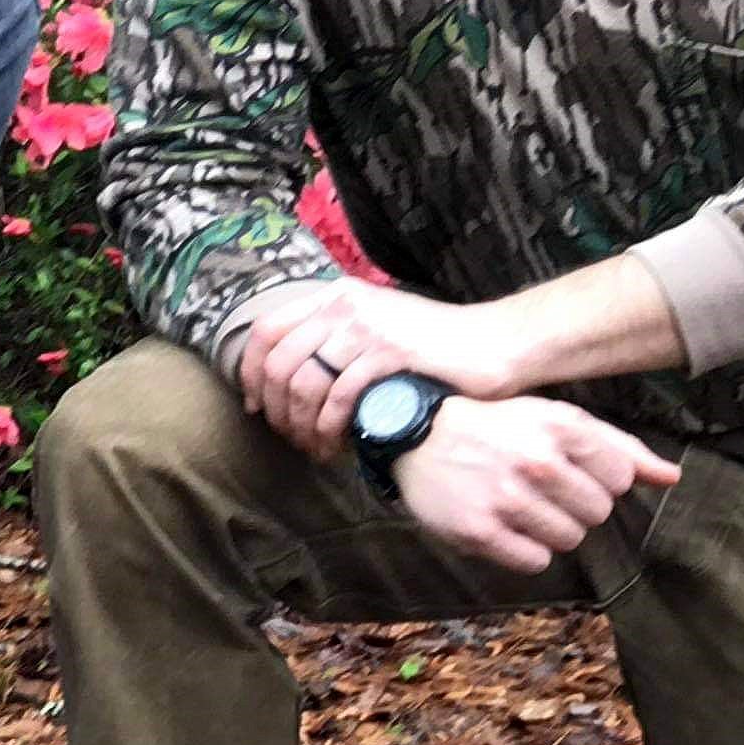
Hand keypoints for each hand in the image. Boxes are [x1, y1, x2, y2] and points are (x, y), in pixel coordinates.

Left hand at [233, 279, 532, 457]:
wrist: (493, 344)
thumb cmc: (435, 345)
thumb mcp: (378, 327)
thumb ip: (335, 340)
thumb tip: (288, 378)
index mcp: (335, 296)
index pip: (266, 330)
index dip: (250, 372)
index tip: (256, 405)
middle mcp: (344, 306)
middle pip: (278, 363)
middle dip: (276, 410)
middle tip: (289, 439)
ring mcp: (366, 329)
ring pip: (303, 384)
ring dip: (302, 426)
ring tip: (315, 448)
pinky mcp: (388, 354)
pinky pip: (339, 398)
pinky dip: (331, 429)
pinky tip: (339, 446)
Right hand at [388, 396, 679, 572]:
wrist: (417, 434)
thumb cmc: (498, 426)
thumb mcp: (556, 420)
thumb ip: (619, 447)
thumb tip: (673, 477)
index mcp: (561, 427)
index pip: (621, 479)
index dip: (599, 480)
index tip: (568, 470)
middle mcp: (536, 461)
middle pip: (598, 513)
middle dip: (576, 506)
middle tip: (540, 489)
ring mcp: (506, 497)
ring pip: (569, 539)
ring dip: (551, 529)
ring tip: (520, 505)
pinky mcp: (479, 530)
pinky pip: (534, 561)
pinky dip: (525, 550)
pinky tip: (505, 525)